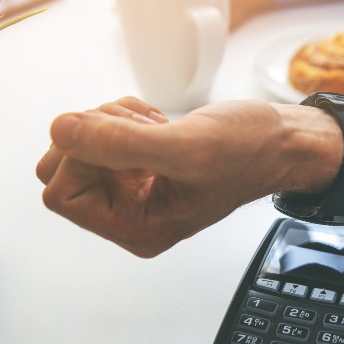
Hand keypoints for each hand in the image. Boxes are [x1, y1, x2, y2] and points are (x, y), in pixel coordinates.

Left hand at [36, 97, 343, 256]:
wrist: (282, 142)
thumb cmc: (250, 154)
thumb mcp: (184, 147)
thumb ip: (118, 142)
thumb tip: (62, 130)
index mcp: (137, 228)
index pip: (61, 195)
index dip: (80, 158)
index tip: (119, 141)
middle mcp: (130, 213)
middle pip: (62, 169)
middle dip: (96, 135)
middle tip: (140, 129)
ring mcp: (134, 187)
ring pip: (82, 144)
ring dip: (114, 120)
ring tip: (158, 126)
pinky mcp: (140, 163)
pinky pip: (103, 132)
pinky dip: (126, 115)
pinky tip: (159, 122)